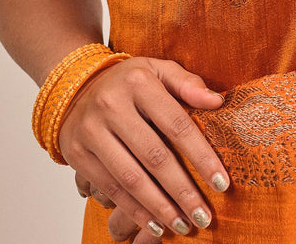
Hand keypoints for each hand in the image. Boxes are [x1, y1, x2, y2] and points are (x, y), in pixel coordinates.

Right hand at [59, 57, 229, 236]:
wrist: (73, 88)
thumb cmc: (127, 82)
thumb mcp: (157, 69)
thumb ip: (187, 83)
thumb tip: (217, 101)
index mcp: (139, 82)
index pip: (177, 123)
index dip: (201, 156)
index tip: (222, 182)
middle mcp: (112, 106)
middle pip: (155, 156)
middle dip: (183, 191)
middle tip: (204, 216)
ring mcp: (91, 131)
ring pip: (131, 178)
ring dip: (160, 208)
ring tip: (184, 225)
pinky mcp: (77, 154)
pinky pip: (110, 188)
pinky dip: (134, 211)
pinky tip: (155, 224)